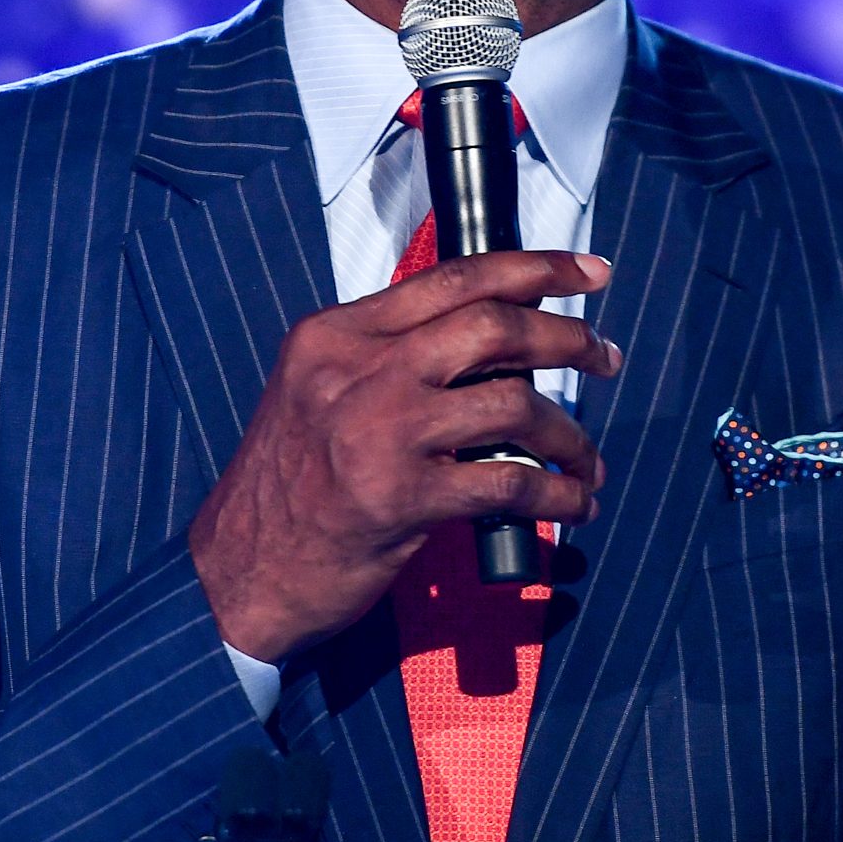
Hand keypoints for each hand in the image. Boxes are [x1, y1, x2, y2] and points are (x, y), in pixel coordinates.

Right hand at [188, 250, 617, 661]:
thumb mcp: (319, 393)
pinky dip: (557, 494)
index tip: (588, 272)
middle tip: (604, 356)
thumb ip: (391, 357)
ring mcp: (380, 431)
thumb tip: (499, 339)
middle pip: (494, 326)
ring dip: (568, 431)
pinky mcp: (401, 498)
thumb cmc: (289, 487)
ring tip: (586, 457)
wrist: (238, 574)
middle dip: (566, 337)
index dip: (534, 266)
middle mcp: (357, 370)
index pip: (453, 276)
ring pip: (513, 401)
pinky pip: (509, 482)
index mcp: (337, 334)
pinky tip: (573, 503)